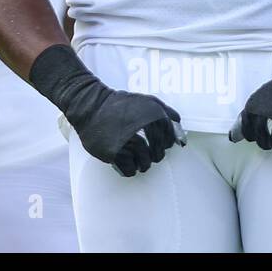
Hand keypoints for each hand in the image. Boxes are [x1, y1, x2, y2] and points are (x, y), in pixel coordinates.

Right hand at [71, 86, 186, 176]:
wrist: (90, 106)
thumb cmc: (119, 104)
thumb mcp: (146, 100)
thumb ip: (167, 113)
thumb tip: (181, 134)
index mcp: (152, 115)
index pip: (168, 139)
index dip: (164, 144)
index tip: (158, 144)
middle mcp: (142, 128)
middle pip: (158, 154)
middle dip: (154, 156)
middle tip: (147, 154)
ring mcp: (127, 141)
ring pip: (145, 163)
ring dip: (143, 164)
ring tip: (138, 161)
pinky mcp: (114, 152)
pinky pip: (129, 169)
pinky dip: (130, 169)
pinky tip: (126, 163)